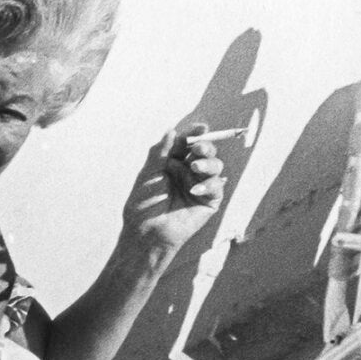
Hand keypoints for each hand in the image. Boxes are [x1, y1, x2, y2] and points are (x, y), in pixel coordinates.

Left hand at [120, 125, 226, 257]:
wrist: (145, 232)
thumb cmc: (143, 204)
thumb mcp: (148, 174)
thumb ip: (160, 152)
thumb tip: (171, 129)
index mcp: (173, 163)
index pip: (188, 143)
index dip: (195, 134)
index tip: (200, 127)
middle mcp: (189, 172)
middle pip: (205, 152)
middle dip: (205, 146)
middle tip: (198, 147)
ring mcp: (200, 185)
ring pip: (215, 166)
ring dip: (208, 163)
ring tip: (195, 166)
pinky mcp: (209, 200)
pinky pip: (217, 186)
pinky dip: (209, 184)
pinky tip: (195, 188)